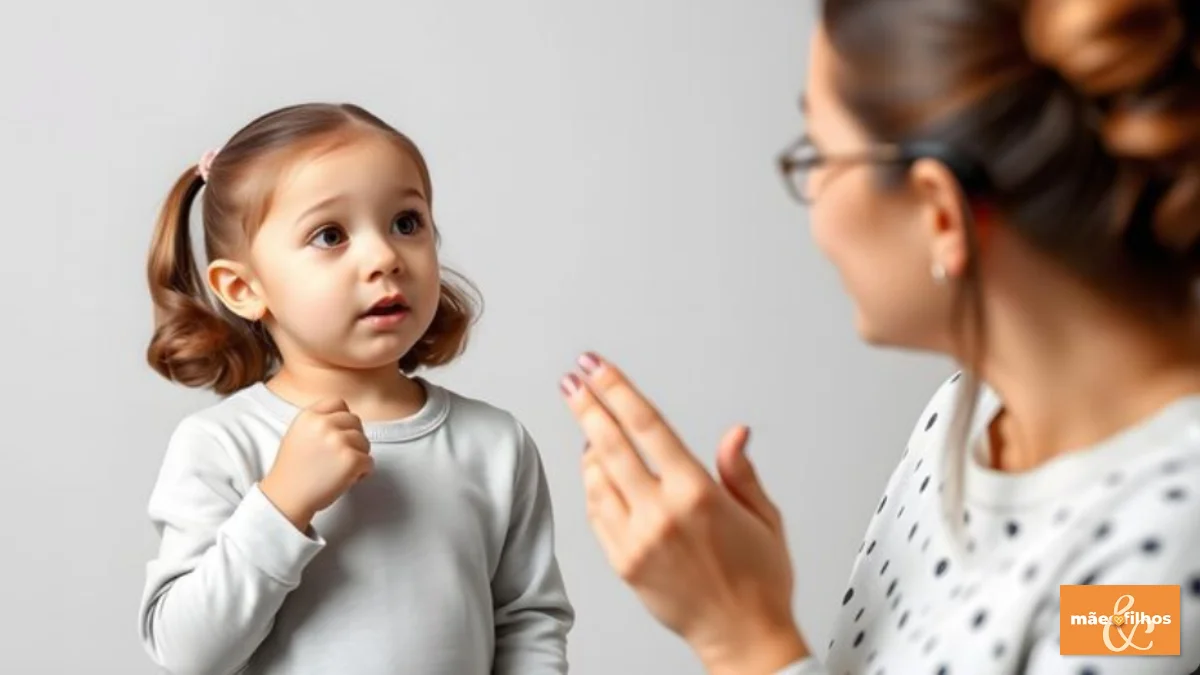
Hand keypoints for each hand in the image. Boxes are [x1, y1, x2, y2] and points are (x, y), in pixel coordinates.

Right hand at [260, 398, 373, 530]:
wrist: (286, 498)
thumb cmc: (293, 471)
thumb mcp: (297, 434)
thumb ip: (318, 422)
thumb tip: (345, 420)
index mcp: (309, 416)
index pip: (339, 403)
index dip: (342, 420)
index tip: (338, 434)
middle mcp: (324, 424)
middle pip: (355, 421)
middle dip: (353, 438)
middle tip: (341, 457)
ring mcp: (338, 441)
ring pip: (365, 441)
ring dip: (358, 456)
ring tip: (341, 470)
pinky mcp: (351, 460)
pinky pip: (369, 462)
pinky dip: (363, 473)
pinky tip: (348, 479)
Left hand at [560, 352, 809, 674]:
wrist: (743, 637)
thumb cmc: (759, 580)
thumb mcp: (763, 516)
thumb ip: (740, 471)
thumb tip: (734, 433)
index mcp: (698, 493)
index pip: (647, 426)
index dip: (617, 389)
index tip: (597, 367)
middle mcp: (662, 514)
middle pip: (610, 445)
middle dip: (587, 406)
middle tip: (571, 381)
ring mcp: (637, 540)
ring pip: (597, 478)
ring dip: (588, 445)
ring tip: (589, 423)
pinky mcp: (622, 563)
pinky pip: (596, 513)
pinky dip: (591, 484)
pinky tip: (594, 468)